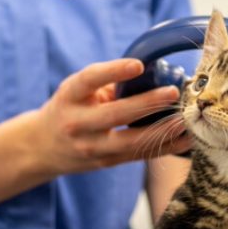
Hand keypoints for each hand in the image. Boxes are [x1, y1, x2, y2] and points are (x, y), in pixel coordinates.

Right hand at [30, 59, 190, 175]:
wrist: (42, 147)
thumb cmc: (69, 108)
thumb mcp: (77, 90)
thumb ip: (108, 83)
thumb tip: (154, 72)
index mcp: (70, 97)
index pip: (89, 80)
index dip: (113, 71)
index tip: (138, 65)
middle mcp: (77, 124)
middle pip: (115, 115)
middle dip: (147, 103)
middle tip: (173, 93)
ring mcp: (92, 147)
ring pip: (131, 141)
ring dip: (162, 130)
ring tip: (184, 119)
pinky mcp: (106, 163)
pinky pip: (139, 155)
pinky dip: (165, 147)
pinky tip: (186, 139)